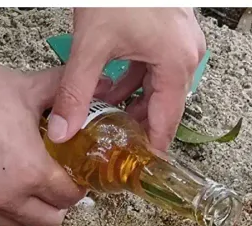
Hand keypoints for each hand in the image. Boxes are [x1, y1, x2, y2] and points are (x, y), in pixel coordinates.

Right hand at [0, 62, 83, 225]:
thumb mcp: (22, 88)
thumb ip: (58, 92)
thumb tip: (90, 84)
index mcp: (32, 171)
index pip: (69, 197)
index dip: (77, 186)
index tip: (75, 175)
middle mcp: (10, 195)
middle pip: (50, 221)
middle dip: (58, 204)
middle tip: (56, 183)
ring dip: (32, 211)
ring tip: (31, 187)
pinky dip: (7, 209)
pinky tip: (6, 186)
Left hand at [47, 7, 205, 151]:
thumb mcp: (91, 43)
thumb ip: (76, 91)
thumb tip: (64, 130)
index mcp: (176, 64)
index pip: (166, 123)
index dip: (152, 149)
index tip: (142, 169)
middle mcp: (187, 55)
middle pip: (164, 106)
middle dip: (139, 124)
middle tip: (119, 146)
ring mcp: (182, 41)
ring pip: (160, 87)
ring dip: (135, 101)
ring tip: (110, 116)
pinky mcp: (171, 30)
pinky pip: (157, 67)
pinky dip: (136, 78)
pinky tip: (112, 85)